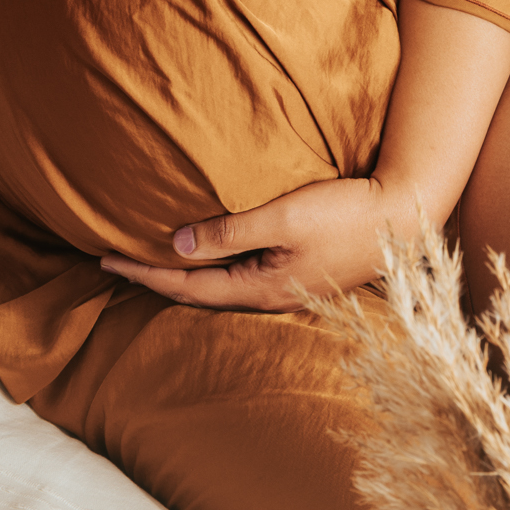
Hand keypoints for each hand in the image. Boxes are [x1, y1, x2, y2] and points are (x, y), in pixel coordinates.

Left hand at [98, 174, 427, 311]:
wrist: (406, 216)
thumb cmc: (347, 213)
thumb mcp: (284, 218)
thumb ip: (230, 231)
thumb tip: (178, 244)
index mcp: (260, 288)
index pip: (185, 284)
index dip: (143, 270)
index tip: (104, 257)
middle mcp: (268, 295)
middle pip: (197, 291)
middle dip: (154, 276)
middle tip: (113, 259)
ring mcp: (286, 286)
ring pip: (218, 285)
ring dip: (181, 272)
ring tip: (150, 258)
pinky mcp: (299, 272)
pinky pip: (239, 274)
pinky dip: (211, 265)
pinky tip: (207, 253)